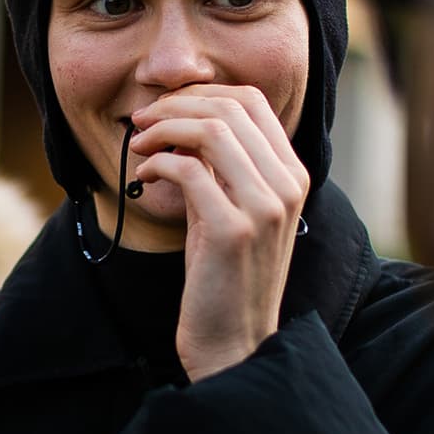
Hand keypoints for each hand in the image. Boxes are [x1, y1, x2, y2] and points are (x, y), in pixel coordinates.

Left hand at [130, 85, 309, 381]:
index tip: (165, 108)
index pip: (252, 101)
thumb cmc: (224, 274)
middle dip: (175, 106)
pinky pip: (188, 170)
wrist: (233, 340)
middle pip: (230, 108)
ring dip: (163, 129)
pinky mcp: (233, 230)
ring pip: (211, 131)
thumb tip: (184, 120)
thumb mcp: (230, 208)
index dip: (201, 93)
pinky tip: (144, 176)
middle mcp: (288, 185)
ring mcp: (265, 207)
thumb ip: (220, 166)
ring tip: (139, 145)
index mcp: (293, 175)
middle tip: (141, 122)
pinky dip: (158, 163)